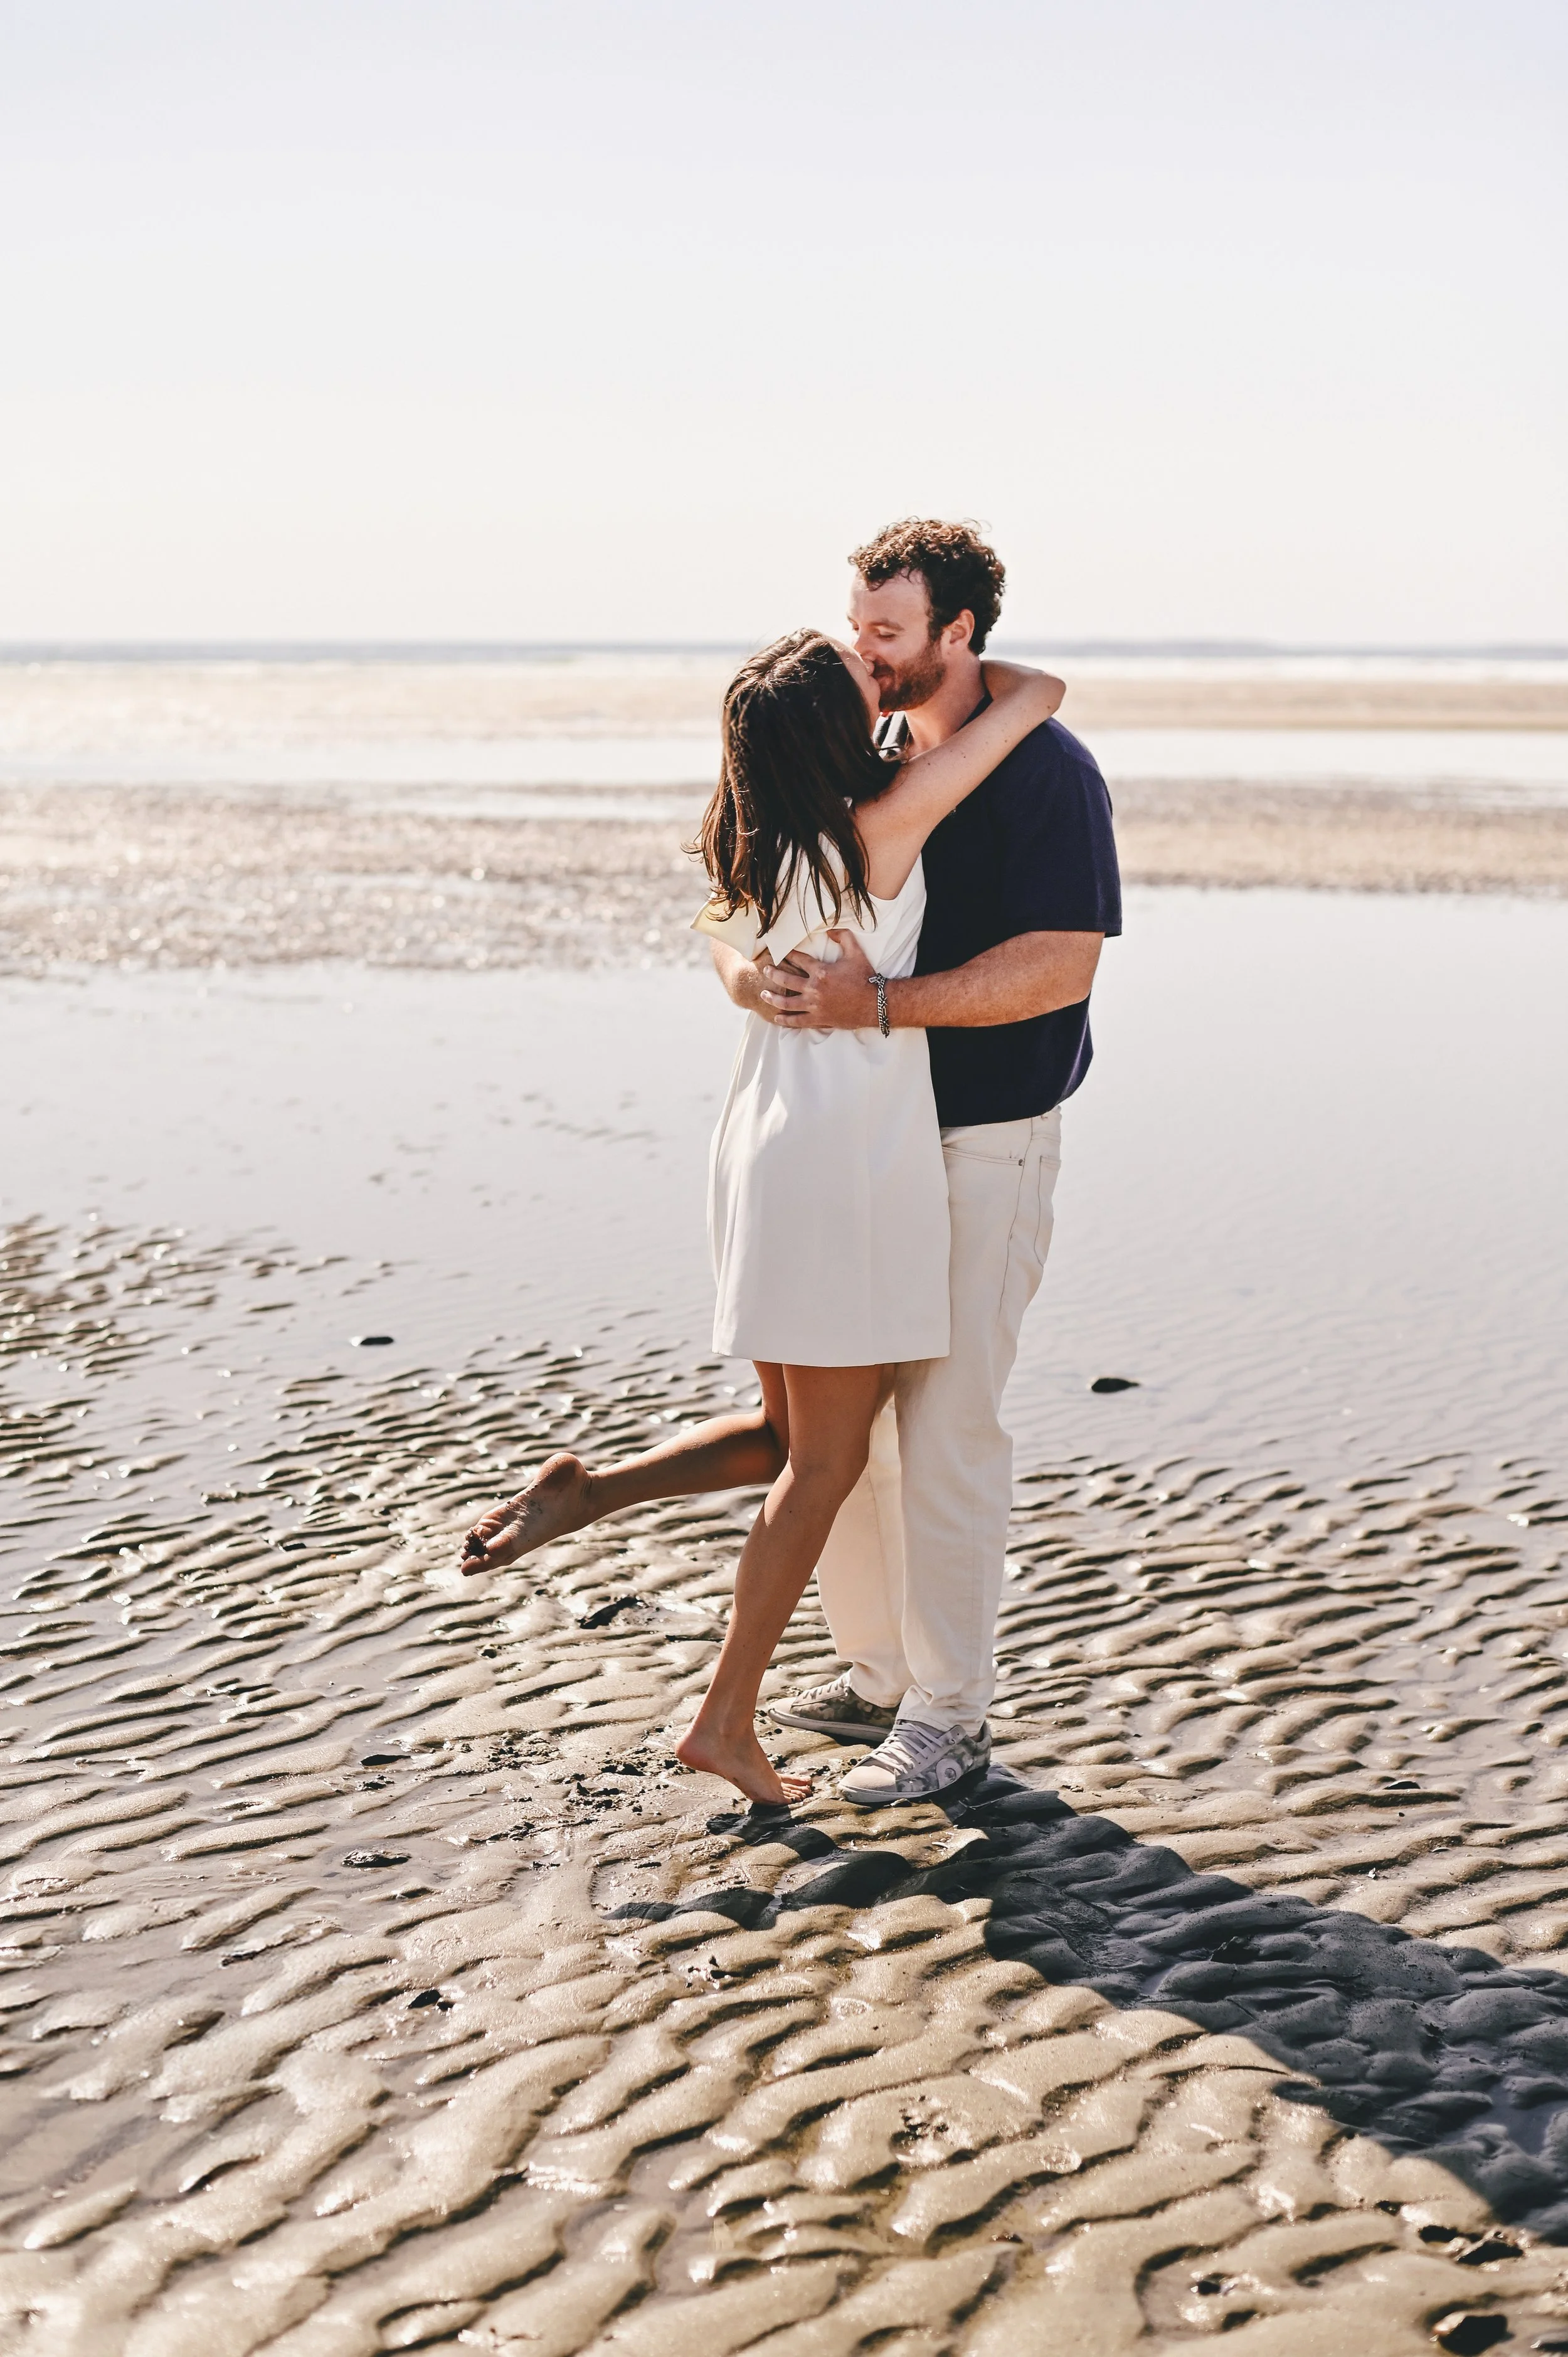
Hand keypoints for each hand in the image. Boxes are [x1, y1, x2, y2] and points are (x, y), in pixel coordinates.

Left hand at [759, 931, 880, 1029]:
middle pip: (786, 981)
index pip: (799, 960)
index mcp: (821, 971)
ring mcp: (815, 1006)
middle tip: (766, 970)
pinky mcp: (819, 1019)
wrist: (875, 1003)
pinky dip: (786, 1020)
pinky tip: (777, 1018)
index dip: (788, 955)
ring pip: (787, 1003)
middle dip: (773, 974)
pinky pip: (797, 1021)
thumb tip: (830, 929)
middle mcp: (814, 989)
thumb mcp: (856, 952)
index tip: (781, 953)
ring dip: (773, 998)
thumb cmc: (865, 977)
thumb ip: (843, 937)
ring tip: (764, 994)